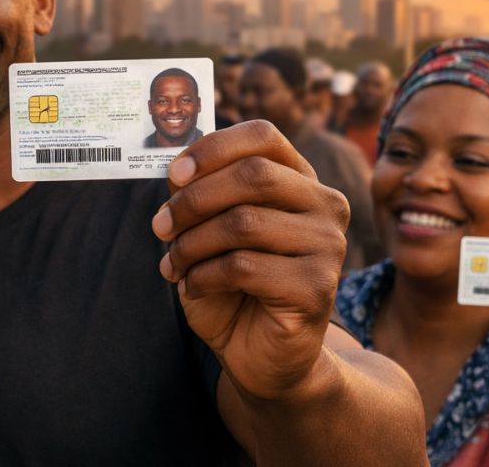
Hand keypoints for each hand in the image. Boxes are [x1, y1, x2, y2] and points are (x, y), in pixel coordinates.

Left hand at [153, 120, 348, 400]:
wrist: (258, 353)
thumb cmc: (232, 285)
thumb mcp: (208, 230)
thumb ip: (200, 194)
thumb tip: (178, 170)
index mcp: (300, 180)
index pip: (263, 136)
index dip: (213, 148)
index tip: (174, 174)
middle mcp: (325, 205)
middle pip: (253, 176)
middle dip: (193, 200)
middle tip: (161, 226)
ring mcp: (327, 246)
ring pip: (244, 223)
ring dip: (192, 243)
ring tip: (174, 263)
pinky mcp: (317, 287)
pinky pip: (244, 267)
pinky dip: (204, 276)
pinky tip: (193, 287)